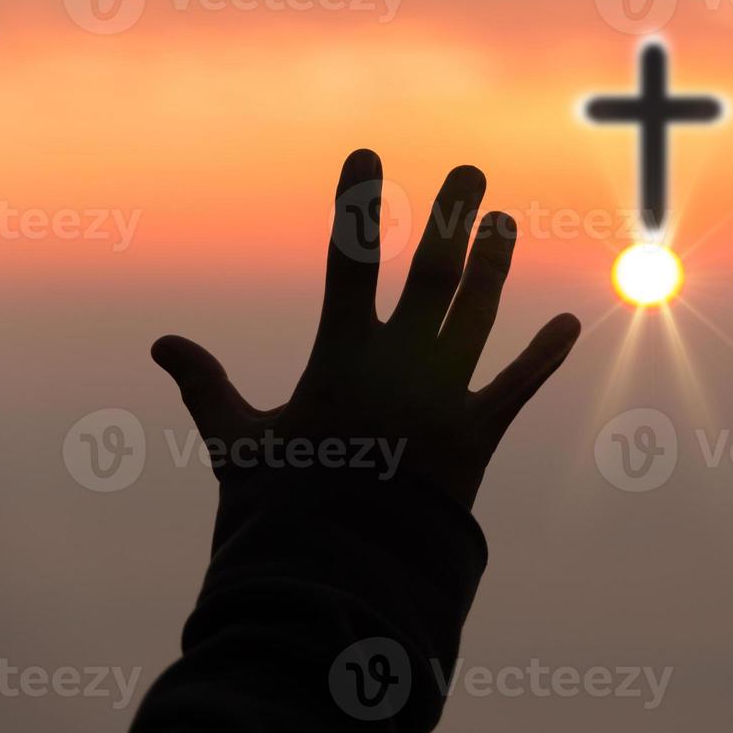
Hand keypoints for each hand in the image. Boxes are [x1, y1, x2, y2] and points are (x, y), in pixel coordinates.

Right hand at [150, 148, 580, 507]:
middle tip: (472, 172)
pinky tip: (571, 323)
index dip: (359, 203)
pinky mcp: (477, 436)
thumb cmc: (281, 512)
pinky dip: (545, 355)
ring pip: (477, 313)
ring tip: (505, 222)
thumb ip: (206, 388)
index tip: (367, 154)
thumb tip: (162, 345)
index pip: (349, 260)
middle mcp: (399, 365)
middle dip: (453, 216)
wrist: (340, 578)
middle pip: (433, 272)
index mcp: (340, 357)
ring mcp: (443, 397)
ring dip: (493, 264)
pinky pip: (518, 387)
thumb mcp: (237, 444)